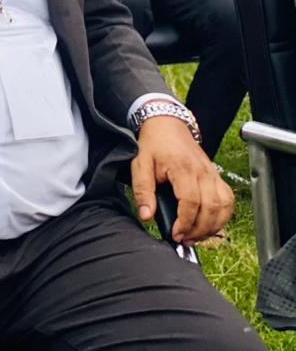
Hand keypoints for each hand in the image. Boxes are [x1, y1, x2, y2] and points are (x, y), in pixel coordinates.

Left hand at [130, 114, 233, 244]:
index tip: (175, 234)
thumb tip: (146, 215)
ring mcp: (212, 174)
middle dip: (199, 229)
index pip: (191, 201)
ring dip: (213, 226)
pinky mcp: (217, 176)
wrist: (167, 125)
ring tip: (196, 236)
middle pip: (211, 207)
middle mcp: (203, 172)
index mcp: (183, 168)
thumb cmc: (153, 144)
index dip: (185, 222)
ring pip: (224, 206)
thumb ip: (142, 190)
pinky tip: (208, 225)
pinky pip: (227, 200)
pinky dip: (222, 216)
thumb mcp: (139, 164)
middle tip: (184, 240)